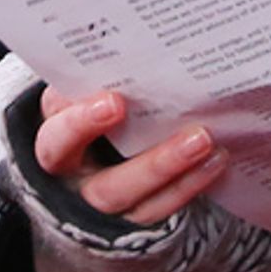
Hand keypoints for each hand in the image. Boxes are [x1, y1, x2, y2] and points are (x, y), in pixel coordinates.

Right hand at [35, 85, 227, 227]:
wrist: (78, 161)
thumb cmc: (78, 117)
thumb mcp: (70, 101)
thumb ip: (82, 84)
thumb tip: (109, 49)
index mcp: (54, 150)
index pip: (56, 142)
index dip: (81, 125)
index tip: (115, 101)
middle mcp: (77, 189)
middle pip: (108, 188)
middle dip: (155, 165)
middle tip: (197, 136)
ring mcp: (107, 212)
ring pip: (141, 205)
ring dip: (181, 175)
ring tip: (210, 144)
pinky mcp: (135, 222)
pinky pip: (163, 211)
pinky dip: (190, 186)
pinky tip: (216, 161)